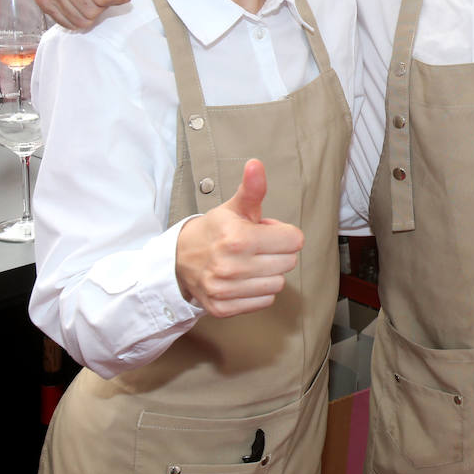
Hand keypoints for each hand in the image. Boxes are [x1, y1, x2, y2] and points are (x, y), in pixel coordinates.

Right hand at [174, 159, 303, 317]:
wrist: (179, 258)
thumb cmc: (215, 230)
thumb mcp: (235, 207)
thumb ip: (252, 188)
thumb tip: (256, 164)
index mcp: (238, 238)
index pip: (294, 241)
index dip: (283, 233)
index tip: (265, 232)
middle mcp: (232, 266)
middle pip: (289, 262)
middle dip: (277, 252)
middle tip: (256, 247)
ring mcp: (226, 290)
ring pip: (278, 283)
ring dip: (269, 273)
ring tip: (250, 262)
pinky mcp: (223, 308)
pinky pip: (264, 302)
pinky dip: (258, 292)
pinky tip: (243, 279)